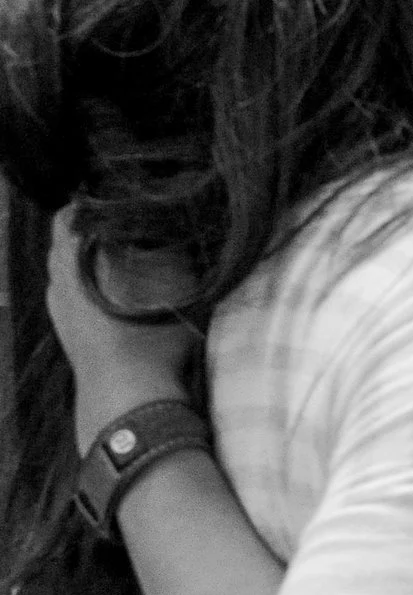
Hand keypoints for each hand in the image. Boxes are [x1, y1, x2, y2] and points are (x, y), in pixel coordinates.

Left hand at [47, 212, 202, 452]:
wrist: (128, 399)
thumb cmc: (150, 339)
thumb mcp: (174, 286)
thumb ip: (171, 252)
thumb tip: (174, 223)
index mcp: (72, 261)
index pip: (69, 215)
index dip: (93, 202)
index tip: (117, 195)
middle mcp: (57, 282)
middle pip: (66, 242)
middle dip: (90, 230)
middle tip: (124, 223)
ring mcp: (59, 310)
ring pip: (68, 270)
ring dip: (89, 258)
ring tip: (122, 254)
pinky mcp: (68, 332)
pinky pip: (72, 293)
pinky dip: (88, 283)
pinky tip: (114, 290)